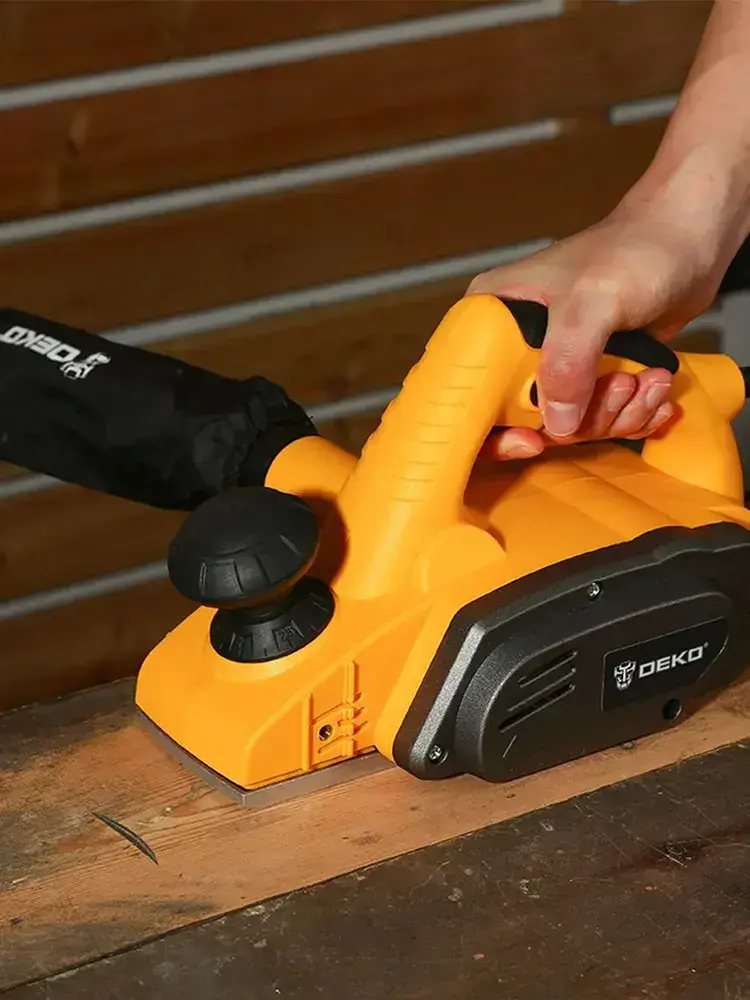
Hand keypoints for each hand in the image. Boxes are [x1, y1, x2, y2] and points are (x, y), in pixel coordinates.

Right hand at [467, 203, 722, 459]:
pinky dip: (633, 414)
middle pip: (525, 419)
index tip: (533, 440)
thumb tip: (557, 424)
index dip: (494, 430)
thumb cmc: (636, 250)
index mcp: (492, 320)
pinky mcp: (590, 375)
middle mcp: (515, 345)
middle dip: (581, 419)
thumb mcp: (593, 299)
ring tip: (648, 379)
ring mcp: (555, 363)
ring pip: (570, 424)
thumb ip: (569, 359)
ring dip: (616, 414)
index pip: (469, 392)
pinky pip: (600, 418)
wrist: (688, 240)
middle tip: (619, 386)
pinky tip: (655, 388)